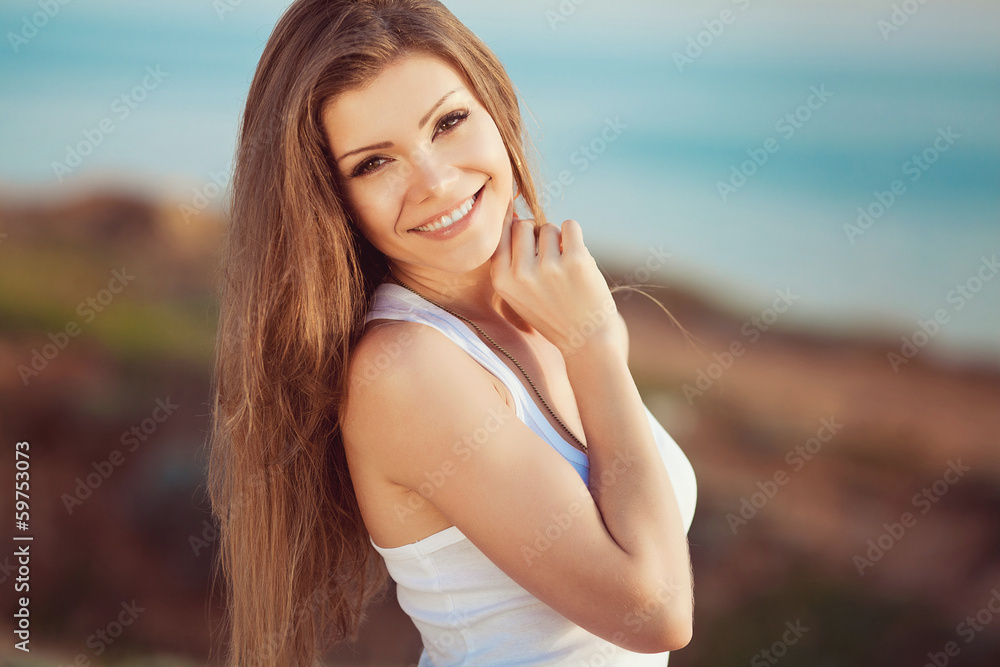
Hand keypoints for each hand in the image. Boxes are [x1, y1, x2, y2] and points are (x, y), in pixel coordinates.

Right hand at [490, 211, 618, 355]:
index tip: (526, 242)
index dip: (513, 232)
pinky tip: (577, 259)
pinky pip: (570, 226)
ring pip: (549, 227)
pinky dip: (574, 237)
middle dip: (536, 235)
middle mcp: (521, 274)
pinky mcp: (576, 260)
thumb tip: (513, 215)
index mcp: (502, 281)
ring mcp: (549, 267)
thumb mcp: (518, 294)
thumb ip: (510, 261)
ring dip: (558, 241)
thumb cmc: (552, 313)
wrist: (586, 340)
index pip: (498, 236)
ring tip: (564, 267)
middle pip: (522, 226)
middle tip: (548, 257)